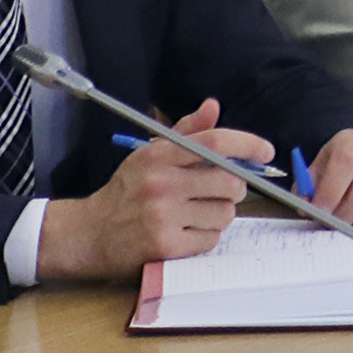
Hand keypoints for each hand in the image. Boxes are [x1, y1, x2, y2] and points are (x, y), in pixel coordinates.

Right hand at [38, 98, 264, 281]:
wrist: (86, 234)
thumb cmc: (124, 192)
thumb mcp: (148, 154)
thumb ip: (185, 132)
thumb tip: (213, 106)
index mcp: (159, 156)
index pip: (215, 142)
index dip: (247, 144)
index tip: (266, 151)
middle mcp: (162, 184)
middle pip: (229, 182)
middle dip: (234, 188)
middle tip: (221, 192)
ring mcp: (163, 217)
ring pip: (225, 213)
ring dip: (220, 215)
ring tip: (197, 214)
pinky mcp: (165, 247)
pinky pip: (211, 239)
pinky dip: (206, 237)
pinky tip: (187, 233)